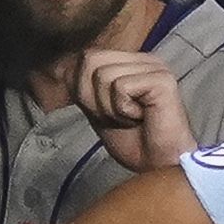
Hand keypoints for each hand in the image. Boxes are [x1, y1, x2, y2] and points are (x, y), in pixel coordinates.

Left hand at [76, 49, 193, 170]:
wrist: (158, 166)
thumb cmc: (134, 141)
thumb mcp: (98, 109)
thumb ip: (83, 87)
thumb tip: (61, 69)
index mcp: (132, 62)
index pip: (87, 57)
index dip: (84, 90)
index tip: (108, 114)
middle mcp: (145, 59)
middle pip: (90, 60)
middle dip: (94, 97)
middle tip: (118, 117)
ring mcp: (155, 67)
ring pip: (103, 75)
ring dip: (110, 107)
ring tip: (132, 119)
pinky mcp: (162, 80)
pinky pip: (120, 87)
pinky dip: (123, 110)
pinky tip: (142, 118)